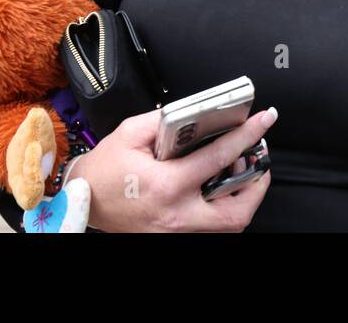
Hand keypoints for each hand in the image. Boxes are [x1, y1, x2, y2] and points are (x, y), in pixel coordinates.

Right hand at [70, 106, 276, 231]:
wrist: (83, 202)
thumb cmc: (104, 170)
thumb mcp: (131, 133)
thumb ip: (165, 120)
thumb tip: (196, 112)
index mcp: (167, 185)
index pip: (219, 157)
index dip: (246, 135)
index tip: (264, 120)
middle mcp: (177, 214)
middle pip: (236, 210)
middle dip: (257, 184)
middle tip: (260, 158)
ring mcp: (177, 231)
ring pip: (229, 225)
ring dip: (244, 199)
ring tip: (245, 172)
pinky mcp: (174, 236)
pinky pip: (212, 227)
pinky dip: (225, 209)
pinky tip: (222, 188)